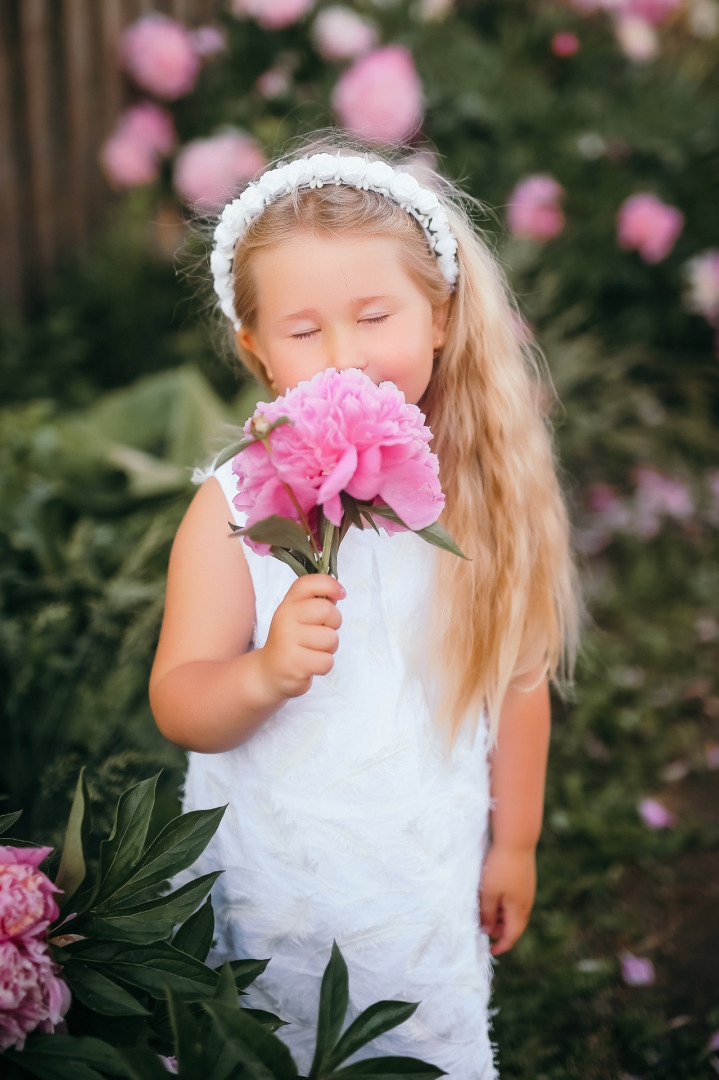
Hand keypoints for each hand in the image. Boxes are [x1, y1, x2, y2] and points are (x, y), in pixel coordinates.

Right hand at [258, 574, 343, 701]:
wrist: (268, 673)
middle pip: (327, 610)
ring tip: (314, 651)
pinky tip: (310, 664)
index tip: (341, 593)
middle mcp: (285, 618)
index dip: (329, 584)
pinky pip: (327, 661)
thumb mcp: (299, 618)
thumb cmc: (291, 642)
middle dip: (334, 624)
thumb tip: (337, 592)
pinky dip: (324, 665)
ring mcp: (288, 640)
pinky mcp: (294, 662)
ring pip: (331, 638)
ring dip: (329, 648)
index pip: (308, 583)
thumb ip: (317, 603)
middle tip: (322, 632)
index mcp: (288, 604)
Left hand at [478, 845, 535, 955]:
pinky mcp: (525, 881)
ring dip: (502, 918)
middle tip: (484, 930)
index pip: (511, 936)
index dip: (501, 946)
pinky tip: (494, 898)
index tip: (491, 951)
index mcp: (518, 910)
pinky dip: (505, 906)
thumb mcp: (489, 894)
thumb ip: (488, 915)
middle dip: (500, 932)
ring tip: (486, 914)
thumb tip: (488, 931)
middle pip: (514, 926)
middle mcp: (526, 903)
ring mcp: (527, 891)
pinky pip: (515, 901)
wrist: (516, 841)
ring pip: (515, 913)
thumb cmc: (500, 868)